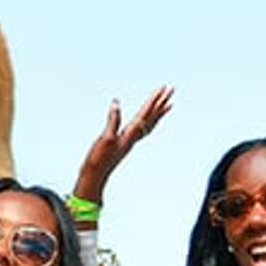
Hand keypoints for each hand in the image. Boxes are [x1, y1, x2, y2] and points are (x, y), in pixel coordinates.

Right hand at [73, 87, 172, 203]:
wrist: (94, 176)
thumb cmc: (99, 159)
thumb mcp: (106, 138)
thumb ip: (113, 120)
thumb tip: (116, 103)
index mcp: (130, 134)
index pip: (146, 113)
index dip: (154, 100)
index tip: (163, 88)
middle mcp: (133, 137)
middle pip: (152, 117)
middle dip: (161, 102)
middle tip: (170, 89)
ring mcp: (129, 141)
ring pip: (149, 124)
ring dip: (158, 112)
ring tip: (166, 104)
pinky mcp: (124, 143)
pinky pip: (141, 129)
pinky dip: (147, 122)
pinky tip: (144, 120)